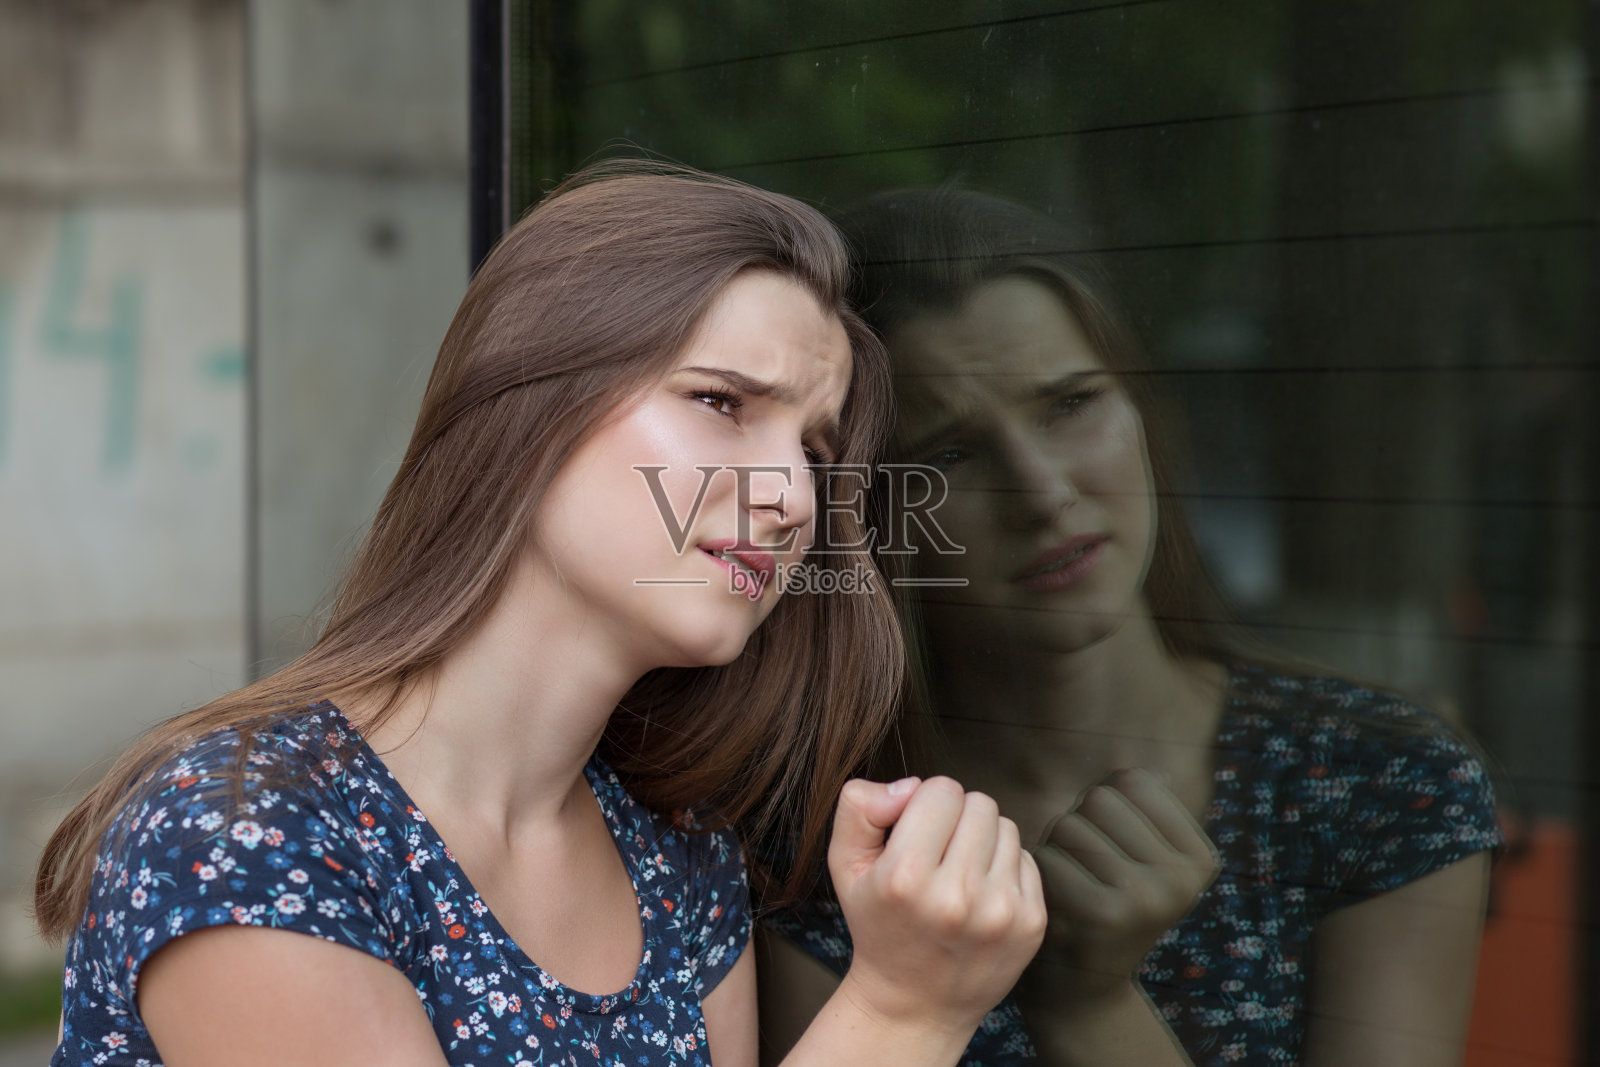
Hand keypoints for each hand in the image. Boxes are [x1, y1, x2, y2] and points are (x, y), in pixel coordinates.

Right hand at [826, 776, 1047, 1038]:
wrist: (913, 1004)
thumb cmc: (878, 924)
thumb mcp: (844, 864)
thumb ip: (859, 807)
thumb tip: (911, 786)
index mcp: (905, 878)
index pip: (941, 789)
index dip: (925, 804)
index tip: (914, 834)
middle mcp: (956, 897)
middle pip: (978, 802)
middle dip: (956, 818)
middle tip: (937, 854)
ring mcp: (1000, 913)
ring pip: (1006, 826)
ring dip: (982, 841)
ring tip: (958, 874)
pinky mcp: (1031, 924)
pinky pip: (1025, 858)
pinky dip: (1003, 867)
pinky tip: (980, 895)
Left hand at [1019, 768, 1218, 1013]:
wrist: (1086, 988)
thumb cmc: (1108, 901)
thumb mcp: (1143, 858)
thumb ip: (1139, 807)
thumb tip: (1127, 768)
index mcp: (1201, 858)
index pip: (1134, 781)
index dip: (1107, 801)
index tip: (1112, 843)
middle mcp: (1181, 878)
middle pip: (1099, 799)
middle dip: (1080, 822)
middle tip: (1085, 865)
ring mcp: (1144, 898)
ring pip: (1069, 824)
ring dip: (1056, 845)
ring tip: (1071, 880)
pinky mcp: (1099, 915)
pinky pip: (1048, 856)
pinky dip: (1040, 870)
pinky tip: (1056, 899)